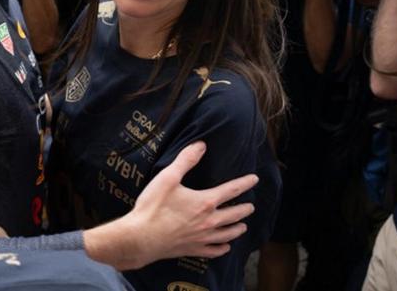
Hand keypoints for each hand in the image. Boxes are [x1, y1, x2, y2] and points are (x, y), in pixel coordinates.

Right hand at [119, 141, 257, 267]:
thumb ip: (186, 160)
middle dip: (244, 209)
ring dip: (237, 229)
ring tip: (243, 226)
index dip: (244, 183)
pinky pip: (214, 251)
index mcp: (205, 202)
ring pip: (227, 234)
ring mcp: (202, 238)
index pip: (231, 190)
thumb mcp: (167, 177)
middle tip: (251, 206)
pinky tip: (225, 247)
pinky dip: (222, 248)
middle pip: (233, 214)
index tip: (254, 179)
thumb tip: (201, 145)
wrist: (141, 238)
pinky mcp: (193, 249)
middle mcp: (208, 221)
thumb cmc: (154, 207)